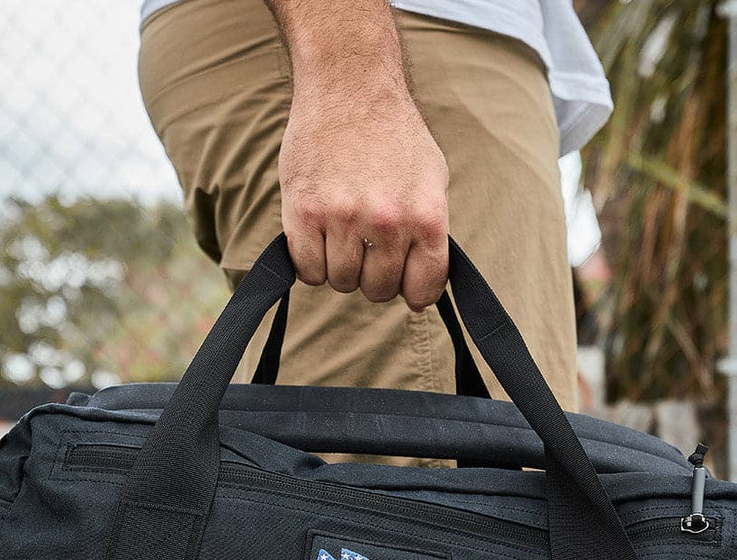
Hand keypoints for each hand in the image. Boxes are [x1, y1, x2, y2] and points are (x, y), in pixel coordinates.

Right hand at [278, 83, 449, 311]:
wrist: (349, 85)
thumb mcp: (432, 181)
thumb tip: (421, 297)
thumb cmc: (393, 136)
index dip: (413, 291)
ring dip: (340, 266)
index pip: (423, 288)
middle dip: (373, 275)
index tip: (404, 281)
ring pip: (341, 282)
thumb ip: (431, 238)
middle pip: (378, 290)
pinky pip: (308, 271)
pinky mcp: (304, 211)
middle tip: (367, 245)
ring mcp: (343, 217)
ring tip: (342, 232)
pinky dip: (311, 262)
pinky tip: (319, 236)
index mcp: (426, 216)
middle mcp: (388, 220)